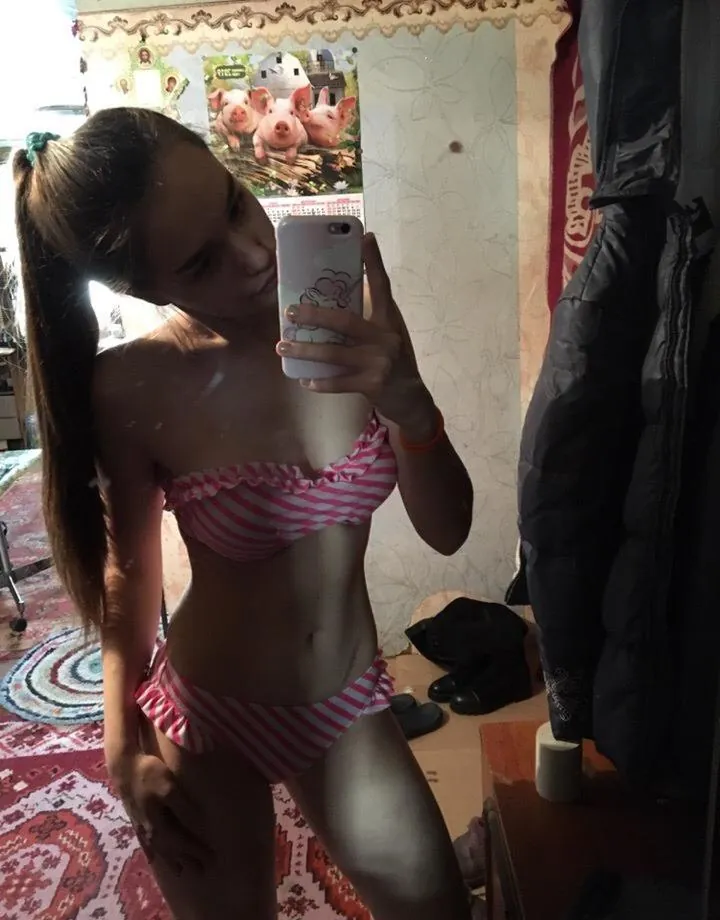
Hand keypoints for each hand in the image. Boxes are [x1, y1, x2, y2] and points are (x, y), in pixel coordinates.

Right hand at [108, 751, 210, 874]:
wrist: (123, 766)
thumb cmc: (148, 774)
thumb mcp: (169, 788)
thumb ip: (184, 808)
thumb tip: (200, 826)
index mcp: (160, 824)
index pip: (183, 842)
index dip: (197, 850)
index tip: (212, 857)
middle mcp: (150, 830)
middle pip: (172, 850)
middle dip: (187, 859)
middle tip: (203, 870)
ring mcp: (142, 826)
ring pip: (159, 849)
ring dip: (171, 860)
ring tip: (181, 871)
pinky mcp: (136, 820)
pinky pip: (146, 843)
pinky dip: (153, 852)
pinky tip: (154, 858)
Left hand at [276, 233, 435, 430]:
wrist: (411, 397)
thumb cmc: (394, 360)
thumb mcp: (389, 333)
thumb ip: (369, 317)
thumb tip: (335, 299)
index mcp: (389, 320)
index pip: (383, 286)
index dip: (374, 262)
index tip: (365, 237)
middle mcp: (386, 338)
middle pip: (346, 321)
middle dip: (314, 315)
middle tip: (290, 311)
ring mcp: (379, 362)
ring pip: (334, 353)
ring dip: (305, 351)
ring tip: (282, 346)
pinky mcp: (372, 384)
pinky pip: (339, 382)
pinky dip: (320, 382)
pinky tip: (304, 379)